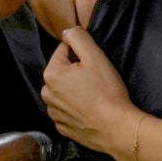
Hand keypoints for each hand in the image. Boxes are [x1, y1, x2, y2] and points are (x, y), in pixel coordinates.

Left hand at [40, 26, 140, 158]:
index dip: (80, 54)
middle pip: (61, 72)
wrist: (115, 128)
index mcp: (51, 73)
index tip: (94, 64)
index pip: (63, 51)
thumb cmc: (106, 90)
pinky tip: (89, 110)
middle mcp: (46, 93)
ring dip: (74, 90)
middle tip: (95, 80)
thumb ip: (78, 38)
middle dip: (75, 72)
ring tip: (93, 96)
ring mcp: (53, 113)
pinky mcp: (62, 127)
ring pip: (63, 92)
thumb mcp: (95, 56)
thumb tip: (67, 31)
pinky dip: (75, 108)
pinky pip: (66, 111)